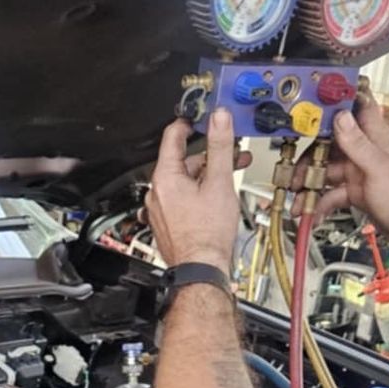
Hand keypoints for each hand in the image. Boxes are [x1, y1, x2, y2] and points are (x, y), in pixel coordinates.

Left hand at [146, 109, 248, 273]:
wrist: (201, 269)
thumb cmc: (207, 235)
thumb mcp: (219, 183)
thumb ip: (220, 147)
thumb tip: (219, 119)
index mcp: (165, 178)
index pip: (172, 137)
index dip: (189, 123)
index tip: (200, 117)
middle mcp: (157, 193)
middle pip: (183, 162)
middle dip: (208, 156)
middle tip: (231, 152)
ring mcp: (160, 209)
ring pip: (184, 182)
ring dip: (206, 176)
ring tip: (229, 176)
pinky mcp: (167, 223)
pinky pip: (181, 199)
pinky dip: (198, 193)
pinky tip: (216, 198)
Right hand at [294, 88, 388, 240]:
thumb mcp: (378, 167)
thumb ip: (358, 143)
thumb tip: (341, 117)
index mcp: (373, 138)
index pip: (355, 109)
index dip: (336, 103)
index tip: (313, 106)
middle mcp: (363, 152)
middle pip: (329, 145)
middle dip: (309, 158)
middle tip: (294, 172)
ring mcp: (358, 172)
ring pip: (326, 171)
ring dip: (310, 185)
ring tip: (299, 201)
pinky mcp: (354, 191)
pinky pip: (330, 193)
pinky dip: (320, 203)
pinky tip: (313, 213)